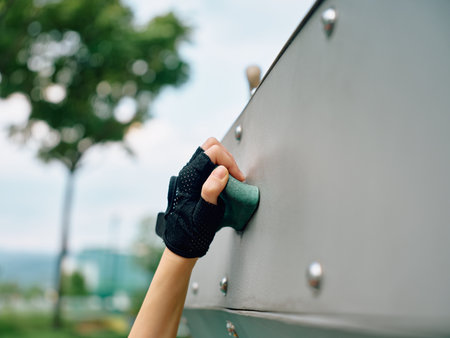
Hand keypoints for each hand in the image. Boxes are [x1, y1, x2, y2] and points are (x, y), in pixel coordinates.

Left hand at [159, 137, 243, 257]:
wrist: (182, 244)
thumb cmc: (192, 232)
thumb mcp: (205, 214)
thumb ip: (211, 190)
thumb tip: (221, 171)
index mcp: (190, 176)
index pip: (213, 151)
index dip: (229, 162)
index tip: (237, 178)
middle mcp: (188, 172)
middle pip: (210, 147)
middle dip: (227, 158)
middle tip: (235, 176)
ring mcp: (190, 175)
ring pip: (209, 153)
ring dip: (224, 162)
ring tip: (232, 180)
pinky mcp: (194, 181)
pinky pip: (208, 165)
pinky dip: (220, 169)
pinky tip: (225, 184)